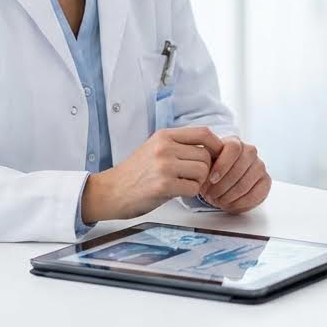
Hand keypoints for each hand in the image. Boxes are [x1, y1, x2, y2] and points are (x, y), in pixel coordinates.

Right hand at [81, 126, 223, 221]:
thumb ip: (178, 145)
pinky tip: (177, 193)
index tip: (217, 157)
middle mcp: (165, 147)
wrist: (109, 191)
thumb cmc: (134, 173)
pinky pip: (194, 188)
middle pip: (206, 156)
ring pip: (202, 172)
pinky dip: (190, 193)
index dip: (217, 145)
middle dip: (205, 170)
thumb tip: (210, 150)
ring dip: (198, 182)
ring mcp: (164, 166)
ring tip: (182, 185)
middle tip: (192, 178)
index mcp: (164, 135)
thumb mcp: (154, 148)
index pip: (203, 133)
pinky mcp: (163, 185)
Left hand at [199, 136, 270, 213]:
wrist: (220, 180)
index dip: (223, 165)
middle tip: (211, 195)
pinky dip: (240, 203)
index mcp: (234, 142)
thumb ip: (204, 160)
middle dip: (223, 186)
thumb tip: (201, 166)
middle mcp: (250, 151)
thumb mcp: (204, 161)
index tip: (212, 179)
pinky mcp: (265, 181)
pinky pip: (255, 194)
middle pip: (240, 167)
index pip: (233, 148)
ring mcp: (259, 166)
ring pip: (246, 183)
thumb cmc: (211, 169)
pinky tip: (229, 205)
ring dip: (229, 196)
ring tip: (217, 201)